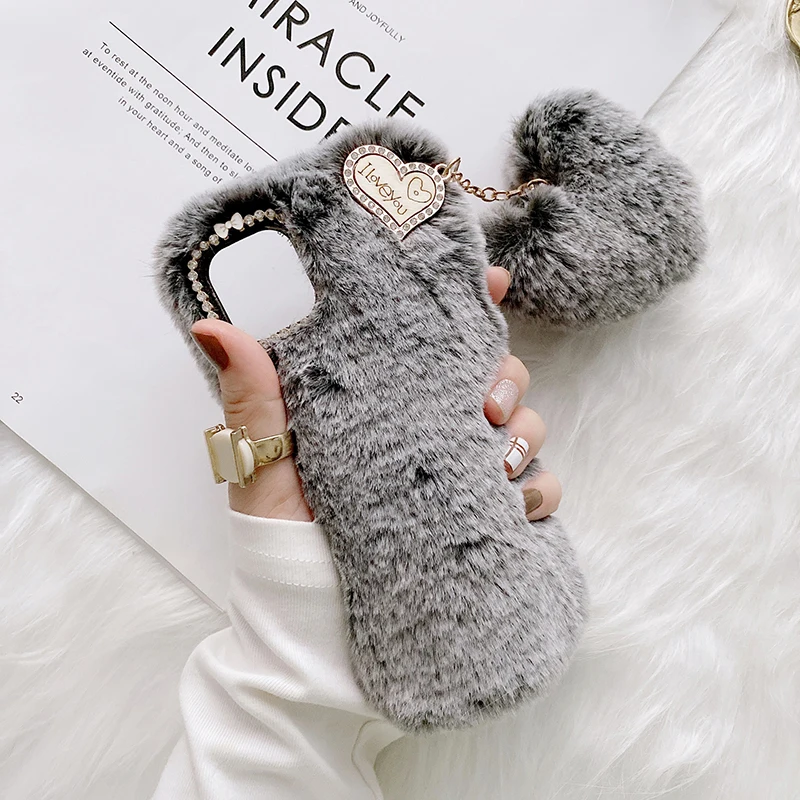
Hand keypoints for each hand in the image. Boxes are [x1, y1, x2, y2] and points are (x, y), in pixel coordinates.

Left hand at [190, 266, 561, 521]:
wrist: (312, 629)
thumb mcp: (261, 464)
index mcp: (380, 406)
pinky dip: (538, 490)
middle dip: (505, 378)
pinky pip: (538, 491)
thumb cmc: (280, 541)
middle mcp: (426, 433)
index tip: (495, 281)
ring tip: (496, 460)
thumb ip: (252, 399)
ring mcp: (460, 476)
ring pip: (524, 428)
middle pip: (493, 377)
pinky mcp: (485, 520)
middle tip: (485, 405)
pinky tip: (515, 504)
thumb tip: (210, 327)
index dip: (470, 305)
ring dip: (524, 433)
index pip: (432, 342)